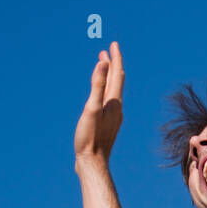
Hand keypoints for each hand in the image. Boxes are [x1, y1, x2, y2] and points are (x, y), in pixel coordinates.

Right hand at [75, 41, 123, 163]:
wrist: (93, 164)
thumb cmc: (89, 138)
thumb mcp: (91, 108)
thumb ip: (97, 85)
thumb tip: (104, 62)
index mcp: (114, 102)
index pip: (117, 74)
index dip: (115, 58)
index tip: (114, 44)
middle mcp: (116, 108)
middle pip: (117, 81)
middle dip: (113, 65)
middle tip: (108, 51)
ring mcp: (113, 117)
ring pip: (113, 91)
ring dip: (109, 77)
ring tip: (104, 68)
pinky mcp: (107, 124)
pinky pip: (109, 101)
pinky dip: (105, 90)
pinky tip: (101, 96)